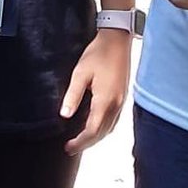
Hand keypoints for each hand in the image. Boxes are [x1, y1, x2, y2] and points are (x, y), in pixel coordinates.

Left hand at [61, 28, 130, 154]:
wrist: (118, 39)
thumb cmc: (99, 53)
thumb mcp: (80, 72)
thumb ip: (73, 95)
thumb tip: (65, 115)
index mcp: (105, 100)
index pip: (93, 130)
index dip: (80, 142)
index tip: (68, 147)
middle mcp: (116, 104)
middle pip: (102, 133)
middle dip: (87, 143)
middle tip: (71, 148)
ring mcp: (122, 101)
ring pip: (110, 128)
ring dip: (96, 137)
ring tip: (81, 140)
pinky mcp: (123, 96)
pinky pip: (114, 119)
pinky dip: (103, 127)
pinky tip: (94, 124)